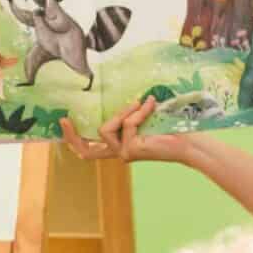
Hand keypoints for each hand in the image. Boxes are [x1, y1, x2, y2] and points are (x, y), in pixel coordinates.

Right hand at [60, 97, 191, 163]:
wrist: (188, 142)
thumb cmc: (169, 128)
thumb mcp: (142, 118)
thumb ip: (128, 114)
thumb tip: (120, 98)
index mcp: (120, 146)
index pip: (91, 148)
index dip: (74, 139)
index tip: (64, 121)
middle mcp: (119, 153)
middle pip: (86, 151)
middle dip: (72, 136)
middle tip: (64, 120)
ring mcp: (123, 154)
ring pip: (106, 129)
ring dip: (123, 113)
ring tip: (141, 103)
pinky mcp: (130, 151)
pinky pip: (126, 124)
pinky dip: (138, 112)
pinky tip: (151, 104)